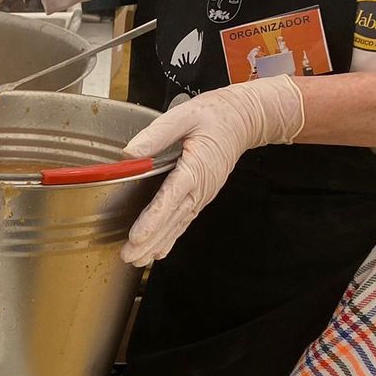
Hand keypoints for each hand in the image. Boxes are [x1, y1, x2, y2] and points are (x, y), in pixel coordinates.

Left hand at [120, 76, 304, 265]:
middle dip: (150, 240)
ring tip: (137, 260)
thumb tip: (130, 153)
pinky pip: (184, 220)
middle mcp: (200, 186)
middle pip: (173, 218)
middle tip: (130, 256)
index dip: (154, 218)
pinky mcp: (201, 195)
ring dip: (157, 244)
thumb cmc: (214, 115)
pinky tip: (158, 252)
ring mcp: (202, 194)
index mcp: (195, 166)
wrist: (245, 119)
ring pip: (178, 224)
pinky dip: (171, 237)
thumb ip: (158, 134)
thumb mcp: (185, 115)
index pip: (171, 196)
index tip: (138, 235)